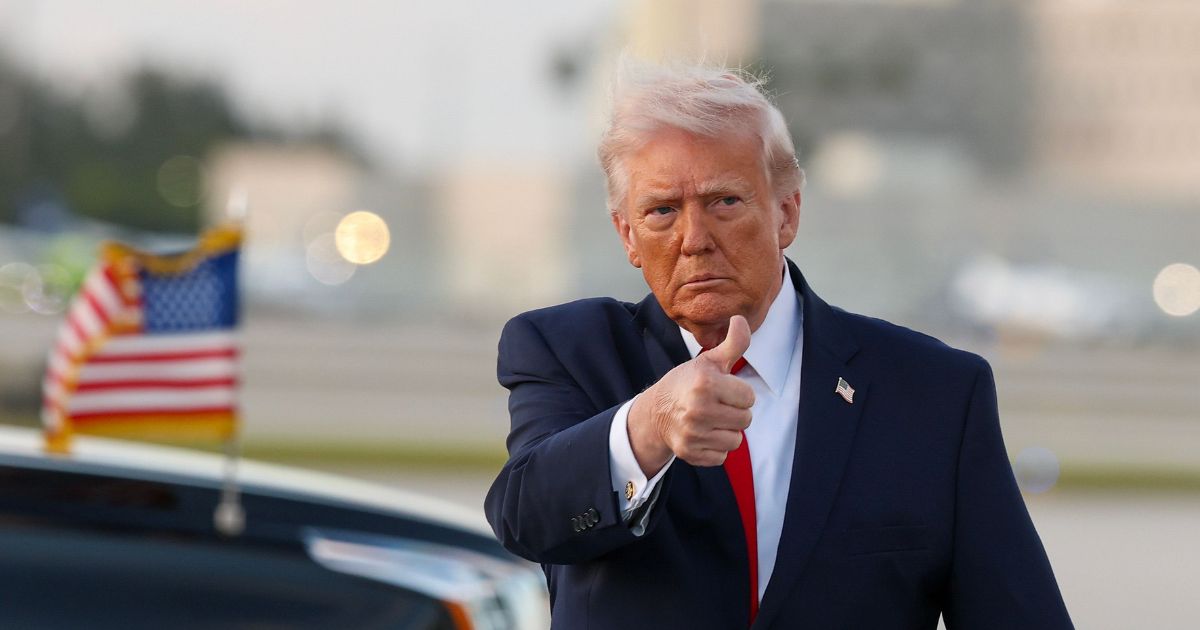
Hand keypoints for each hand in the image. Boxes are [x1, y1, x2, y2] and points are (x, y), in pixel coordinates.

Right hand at [627, 315, 754, 473]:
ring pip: (736, 440)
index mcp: (705, 384)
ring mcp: (693, 433)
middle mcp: (698, 409)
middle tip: (717, 405)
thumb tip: (740, 318)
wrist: (655, 411)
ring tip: (711, 420)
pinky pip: (721, 455)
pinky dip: (715, 447)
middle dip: (734, 412)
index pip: (749, 398)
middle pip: (745, 420)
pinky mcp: (690, 452)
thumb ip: (732, 343)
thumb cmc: (687, 382)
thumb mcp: (709, 360)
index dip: (738, 393)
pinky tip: (704, 434)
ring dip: (727, 431)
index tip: (723, 390)